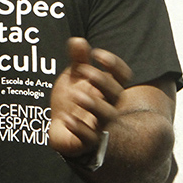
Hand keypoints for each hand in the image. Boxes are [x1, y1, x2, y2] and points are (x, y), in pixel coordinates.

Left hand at [49, 38, 130, 158]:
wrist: (60, 130)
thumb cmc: (72, 102)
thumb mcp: (73, 79)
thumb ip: (78, 61)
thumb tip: (78, 40)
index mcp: (106, 89)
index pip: (122, 76)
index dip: (114, 64)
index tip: (97, 53)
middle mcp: (107, 106)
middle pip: (116, 95)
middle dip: (103, 82)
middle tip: (85, 70)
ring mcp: (98, 124)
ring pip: (106, 117)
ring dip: (93, 104)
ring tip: (75, 95)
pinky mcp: (87, 142)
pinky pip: (88, 138)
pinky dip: (78, 128)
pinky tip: (65, 118)